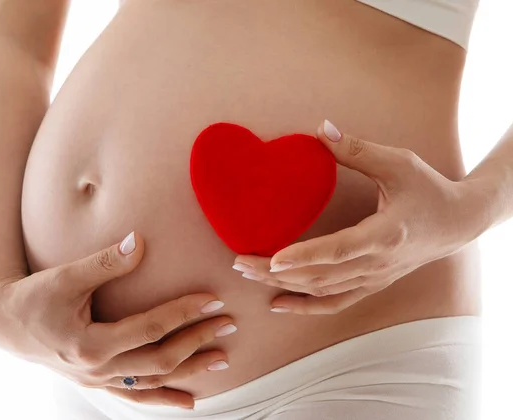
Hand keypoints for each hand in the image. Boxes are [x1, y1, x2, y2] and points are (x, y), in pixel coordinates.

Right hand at [0, 232, 234, 408]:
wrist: (4, 323)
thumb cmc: (34, 296)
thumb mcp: (66, 276)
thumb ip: (105, 262)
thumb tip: (139, 242)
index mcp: (90, 343)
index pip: (150, 329)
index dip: (183, 313)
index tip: (212, 299)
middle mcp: (97, 368)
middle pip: (159, 359)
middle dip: (197, 342)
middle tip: (228, 324)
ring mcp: (98, 380)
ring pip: (152, 381)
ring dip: (189, 371)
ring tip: (222, 360)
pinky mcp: (97, 381)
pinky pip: (135, 395)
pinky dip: (162, 398)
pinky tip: (188, 401)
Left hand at [233, 120, 477, 314]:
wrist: (459, 222)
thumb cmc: (430, 189)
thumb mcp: (399, 162)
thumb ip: (357, 149)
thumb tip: (321, 129)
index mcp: (386, 234)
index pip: (339, 250)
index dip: (305, 256)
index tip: (272, 258)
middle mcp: (378, 264)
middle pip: (321, 276)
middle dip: (277, 272)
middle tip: (239, 261)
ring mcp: (374, 279)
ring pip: (323, 292)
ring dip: (284, 286)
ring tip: (248, 273)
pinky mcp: (372, 284)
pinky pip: (335, 302)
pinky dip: (305, 307)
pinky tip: (277, 304)